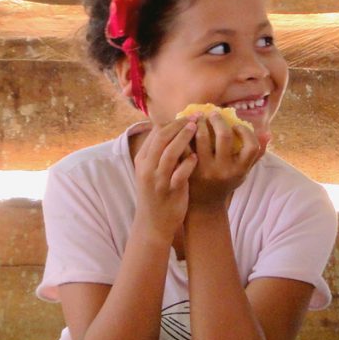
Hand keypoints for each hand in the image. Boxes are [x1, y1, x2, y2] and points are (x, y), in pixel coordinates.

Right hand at [132, 118, 198, 240]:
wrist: (153, 224)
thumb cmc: (156, 193)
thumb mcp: (150, 171)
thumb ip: (158, 152)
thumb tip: (173, 128)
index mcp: (142, 160)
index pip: (155, 133)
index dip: (172, 122)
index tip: (187, 116)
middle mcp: (147, 168)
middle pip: (162, 139)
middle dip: (179, 125)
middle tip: (195, 117)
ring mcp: (158, 180)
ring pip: (169, 153)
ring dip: (184, 138)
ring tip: (197, 128)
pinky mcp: (170, 192)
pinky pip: (180, 174)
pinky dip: (188, 163)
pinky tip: (196, 156)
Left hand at [188, 112, 262, 209]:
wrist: (204, 203)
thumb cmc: (226, 182)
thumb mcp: (243, 172)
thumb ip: (256, 154)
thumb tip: (268, 134)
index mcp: (240, 169)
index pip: (251, 146)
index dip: (245, 131)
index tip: (236, 126)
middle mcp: (224, 170)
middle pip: (224, 136)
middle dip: (218, 120)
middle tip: (213, 114)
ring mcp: (206, 170)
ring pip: (202, 137)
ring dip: (200, 123)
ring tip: (199, 118)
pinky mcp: (190, 169)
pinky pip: (187, 145)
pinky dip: (186, 134)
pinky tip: (187, 129)